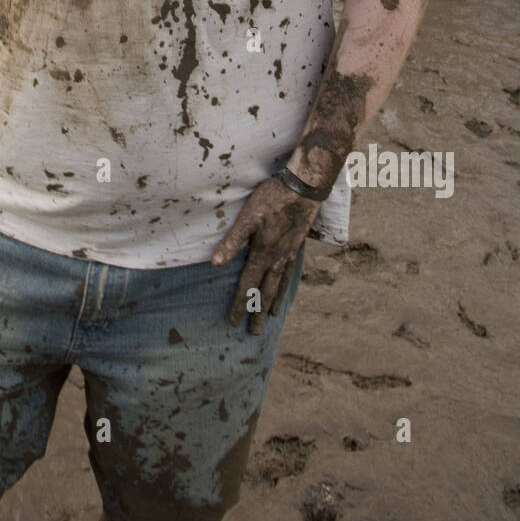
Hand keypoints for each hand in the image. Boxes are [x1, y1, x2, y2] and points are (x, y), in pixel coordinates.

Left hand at [212, 176, 320, 333]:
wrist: (305, 188)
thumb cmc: (273, 198)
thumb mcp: (248, 217)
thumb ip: (233, 241)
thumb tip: (215, 263)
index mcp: (263, 254)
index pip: (247, 286)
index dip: (239, 305)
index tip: (232, 322)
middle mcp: (277, 259)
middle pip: (265, 292)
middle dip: (257, 312)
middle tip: (253, 332)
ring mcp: (289, 254)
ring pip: (280, 285)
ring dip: (273, 302)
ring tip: (271, 317)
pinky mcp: (297, 245)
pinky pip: (291, 273)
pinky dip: (287, 285)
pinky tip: (285, 287)